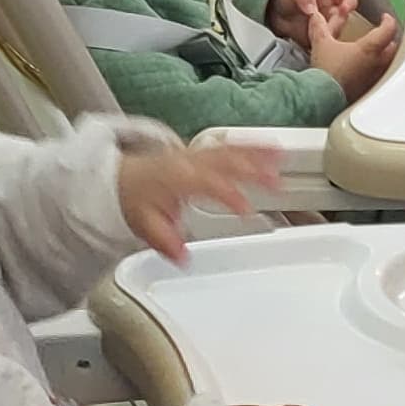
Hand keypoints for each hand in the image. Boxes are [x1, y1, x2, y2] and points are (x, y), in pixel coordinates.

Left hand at [118, 138, 278, 258]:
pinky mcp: (204, 153)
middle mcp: (190, 162)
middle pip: (225, 161)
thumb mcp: (145, 225)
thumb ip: (165, 241)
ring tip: (282, 157)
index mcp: (178, 178)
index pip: (208, 185)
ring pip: (232, 149)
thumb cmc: (136, 199)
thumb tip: (182, 259)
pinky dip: (253, 146)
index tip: (247, 209)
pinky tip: (272, 149)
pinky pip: (231, 146)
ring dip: (258, 152)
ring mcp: (198, 155)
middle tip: (278, 182)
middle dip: (253, 169)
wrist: (122, 177)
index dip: (228, 196)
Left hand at [264, 0, 358, 38]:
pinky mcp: (320, 40)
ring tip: (312, 33)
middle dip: (335, 24)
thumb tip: (311, 8)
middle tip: (323, 26)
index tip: (343, 9)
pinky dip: (319, 47)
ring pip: (335, 34)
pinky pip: (325, 46)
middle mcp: (331, 11)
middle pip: (343, 19)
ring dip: (327, 37)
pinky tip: (310, 42)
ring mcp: (326, 26)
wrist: (274, 10)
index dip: (349, 3)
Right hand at [311, 7, 398, 99]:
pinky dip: (378, 71)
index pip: (388, 29)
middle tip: (382, 35)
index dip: (388, 20)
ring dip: (386, 56)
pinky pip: (380, 77)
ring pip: (389, 63)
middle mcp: (377, 63)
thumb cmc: (326, 72)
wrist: (324, 98)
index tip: (385, 18)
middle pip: (394, 47)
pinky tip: (367, 71)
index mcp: (370, 48)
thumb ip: (320, 27)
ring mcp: (375, 78)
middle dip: (389, 39)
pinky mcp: (370, 90)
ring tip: (377, 52)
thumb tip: (315, 16)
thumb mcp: (321, 43)